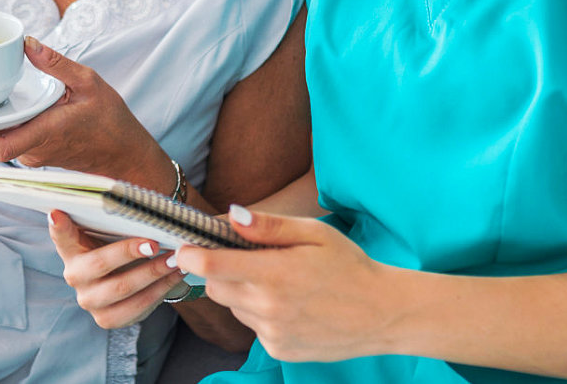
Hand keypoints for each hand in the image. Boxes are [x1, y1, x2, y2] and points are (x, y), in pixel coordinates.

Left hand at [0, 39, 167, 186]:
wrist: (124, 155)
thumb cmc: (111, 121)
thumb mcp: (89, 83)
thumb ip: (57, 64)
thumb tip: (28, 44)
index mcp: (47, 132)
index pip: (3, 145)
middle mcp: (36, 150)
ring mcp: (34, 156)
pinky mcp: (36, 155)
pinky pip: (9, 143)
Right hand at [48, 210, 186, 328]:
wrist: (127, 278)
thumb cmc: (119, 244)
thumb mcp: (112, 229)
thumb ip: (111, 216)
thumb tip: (128, 198)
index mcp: (71, 248)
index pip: (61, 234)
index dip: (59, 226)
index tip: (58, 212)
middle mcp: (74, 275)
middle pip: (99, 263)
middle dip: (129, 252)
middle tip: (154, 243)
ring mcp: (89, 300)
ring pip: (122, 288)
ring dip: (153, 273)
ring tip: (175, 259)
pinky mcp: (107, 319)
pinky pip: (136, 307)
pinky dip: (160, 290)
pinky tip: (176, 275)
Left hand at [175, 207, 393, 362]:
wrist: (382, 314)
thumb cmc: (350, 266)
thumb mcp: (315, 233)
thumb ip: (270, 226)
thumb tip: (231, 217)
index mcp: (275, 274)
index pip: (212, 267)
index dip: (191, 255)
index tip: (184, 248)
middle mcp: (269, 308)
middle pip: (215, 288)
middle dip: (220, 271)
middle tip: (245, 257)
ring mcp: (272, 333)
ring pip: (235, 307)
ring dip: (243, 292)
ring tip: (280, 281)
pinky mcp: (278, 349)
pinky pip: (253, 326)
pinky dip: (261, 313)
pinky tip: (291, 304)